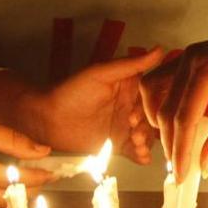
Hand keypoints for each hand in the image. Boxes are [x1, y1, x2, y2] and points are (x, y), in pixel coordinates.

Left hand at [20, 48, 168, 160]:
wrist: (47, 120)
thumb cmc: (71, 92)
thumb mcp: (100, 73)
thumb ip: (130, 65)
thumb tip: (160, 49)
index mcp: (129, 89)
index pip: (151, 96)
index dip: (151, 106)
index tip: (138, 114)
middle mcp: (129, 108)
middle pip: (151, 119)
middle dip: (148, 128)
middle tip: (135, 133)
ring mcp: (123, 128)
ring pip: (145, 136)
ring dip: (146, 142)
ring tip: (137, 146)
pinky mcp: (116, 146)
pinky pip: (134, 151)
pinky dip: (141, 155)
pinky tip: (141, 157)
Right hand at [147, 14, 207, 178]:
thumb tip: (205, 164)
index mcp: (207, 70)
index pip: (184, 118)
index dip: (181, 151)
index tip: (181, 176)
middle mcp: (190, 59)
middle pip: (166, 108)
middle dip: (170, 142)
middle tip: (178, 168)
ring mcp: (188, 54)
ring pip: (155, 90)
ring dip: (159, 119)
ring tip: (174, 144)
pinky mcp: (191, 55)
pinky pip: (164, 79)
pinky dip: (163, 101)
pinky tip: (177, 121)